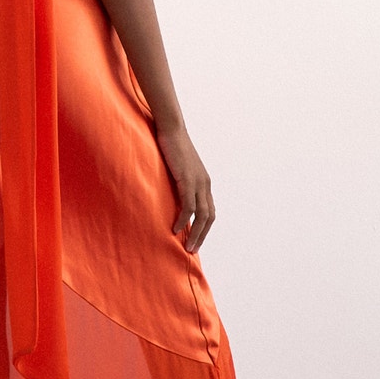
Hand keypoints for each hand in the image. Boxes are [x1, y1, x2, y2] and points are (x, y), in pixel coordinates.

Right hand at [154, 125, 215, 254]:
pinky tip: (177, 228)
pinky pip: (189, 205)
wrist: (171, 129)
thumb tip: (169, 193)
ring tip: (187, 246)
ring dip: (196, 233)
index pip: (209, 210)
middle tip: (192, 249)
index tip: (195, 239)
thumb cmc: (170, 146)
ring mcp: (198, 182)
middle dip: (202, 235)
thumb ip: (177, 181)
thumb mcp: (177, 168)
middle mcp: (205, 184)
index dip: (204, 227)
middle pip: (210, 216)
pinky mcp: (187, 179)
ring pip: (202, 215)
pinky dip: (184, 219)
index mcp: (204, 182)